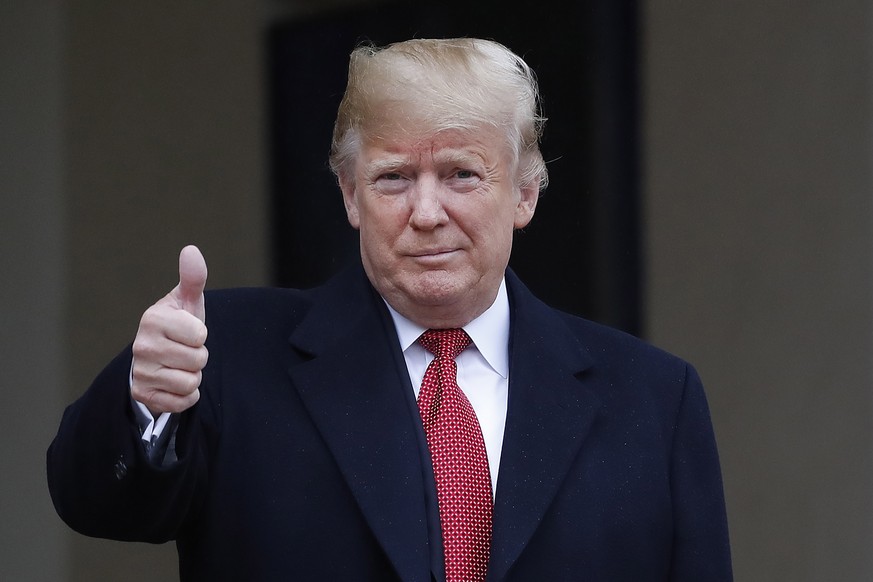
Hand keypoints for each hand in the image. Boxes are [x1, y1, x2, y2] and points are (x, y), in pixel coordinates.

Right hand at [131, 245, 208, 415]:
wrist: (158, 356)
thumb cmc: (178, 325)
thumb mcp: (187, 301)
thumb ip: (193, 278)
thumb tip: (191, 250)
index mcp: (153, 319)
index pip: (200, 335)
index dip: (201, 335)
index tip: (188, 332)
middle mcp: (142, 345)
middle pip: (198, 360)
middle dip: (199, 357)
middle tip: (185, 350)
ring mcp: (141, 371)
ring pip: (190, 382)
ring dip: (193, 377)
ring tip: (180, 365)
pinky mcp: (142, 395)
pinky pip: (182, 402)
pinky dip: (186, 396)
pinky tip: (175, 383)